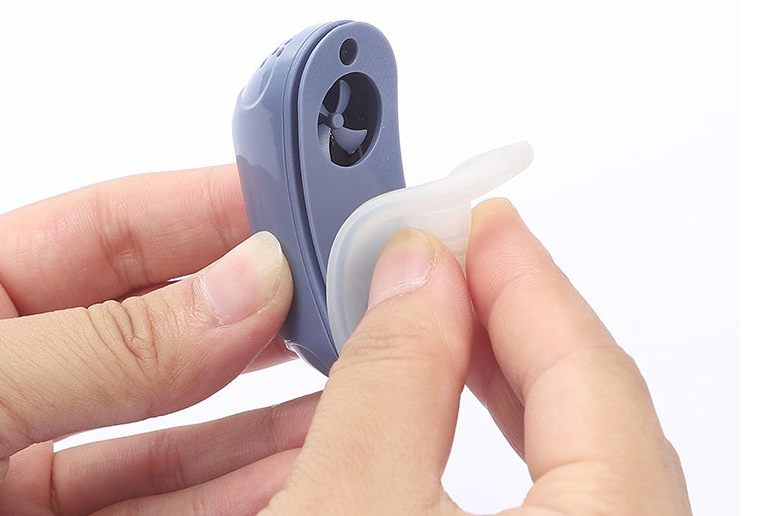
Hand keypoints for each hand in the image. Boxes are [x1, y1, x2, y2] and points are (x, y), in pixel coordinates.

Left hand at [0, 165, 317, 514]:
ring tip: (336, 375)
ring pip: (172, 418)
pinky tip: (288, 458)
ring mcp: (28, 454)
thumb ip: (111, 345)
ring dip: (260, 404)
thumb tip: (247, 286)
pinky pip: (161, 498)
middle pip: (157, 320)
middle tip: (332, 292)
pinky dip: (231, 483)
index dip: (206, 210)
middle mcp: (7, 369)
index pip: (108, 228)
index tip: (291, 208)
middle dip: (251, 305)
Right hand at [264, 199, 691, 513]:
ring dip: (505, 384)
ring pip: (579, 460)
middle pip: (597, 412)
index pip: (591, 376)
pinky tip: (448, 424)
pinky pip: (557, 498)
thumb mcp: (347, 504)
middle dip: (514, 323)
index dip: (525, 281)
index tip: (479, 222)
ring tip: (444, 330)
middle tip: (456, 260)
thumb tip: (414, 277)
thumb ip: (389, 382)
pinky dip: (503, 448)